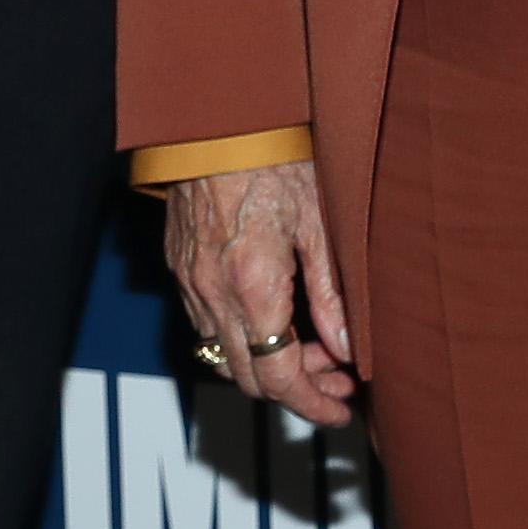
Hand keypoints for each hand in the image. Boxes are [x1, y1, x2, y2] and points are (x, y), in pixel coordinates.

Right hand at [160, 159, 359, 427]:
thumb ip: (333, 294)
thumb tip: (347, 349)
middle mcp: (213, 294)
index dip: (312, 403)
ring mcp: (190, 284)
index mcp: (253, 287)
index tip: (340, 410)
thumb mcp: (321, 223)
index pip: (279, 376)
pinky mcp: (180, 269)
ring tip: (315, 347)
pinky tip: (275, 318)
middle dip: (297, 387)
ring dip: (268, 364)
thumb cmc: (276, 157)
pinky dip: (242, 337)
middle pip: (250, 377)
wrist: (217, 119)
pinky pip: (207, 326)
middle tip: (339, 377)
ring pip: (225, 356)